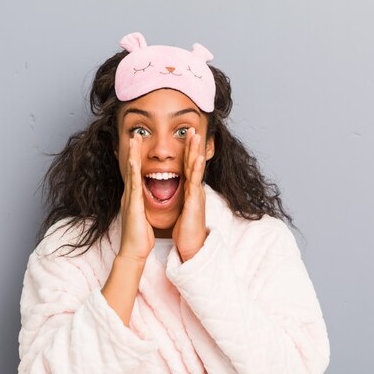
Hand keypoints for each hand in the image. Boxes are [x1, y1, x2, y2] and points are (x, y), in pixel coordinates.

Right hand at [118, 135, 154, 262]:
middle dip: (133, 151)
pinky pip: (133, 186)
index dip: (137, 157)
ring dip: (132, 155)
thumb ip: (143, 205)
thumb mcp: (143, 216)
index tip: (139, 144)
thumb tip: (146, 199)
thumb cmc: (139, 236)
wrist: (133, 251)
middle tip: (135, 134)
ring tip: (134, 139)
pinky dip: (133, 173)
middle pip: (131, 168)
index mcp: (134, 197)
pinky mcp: (132, 205)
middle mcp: (130, 195)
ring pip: (131, 173)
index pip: (136, 173)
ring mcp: (129, 199)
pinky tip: (134, 161)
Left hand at [172, 128, 208, 261]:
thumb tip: (176, 190)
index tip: (185, 136)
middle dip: (193, 145)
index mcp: (189, 190)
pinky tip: (197, 157)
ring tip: (196, 135)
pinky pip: (195, 182)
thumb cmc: (185, 229)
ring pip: (196, 168)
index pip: (187, 166)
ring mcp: (196, 193)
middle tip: (193, 128)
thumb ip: (180, 197)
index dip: (186, 151)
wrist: (190, 245)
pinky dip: (196, 168)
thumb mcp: (181, 208)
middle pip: (193, 162)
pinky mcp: (195, 201)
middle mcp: (194, 189)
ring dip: (196, 151)